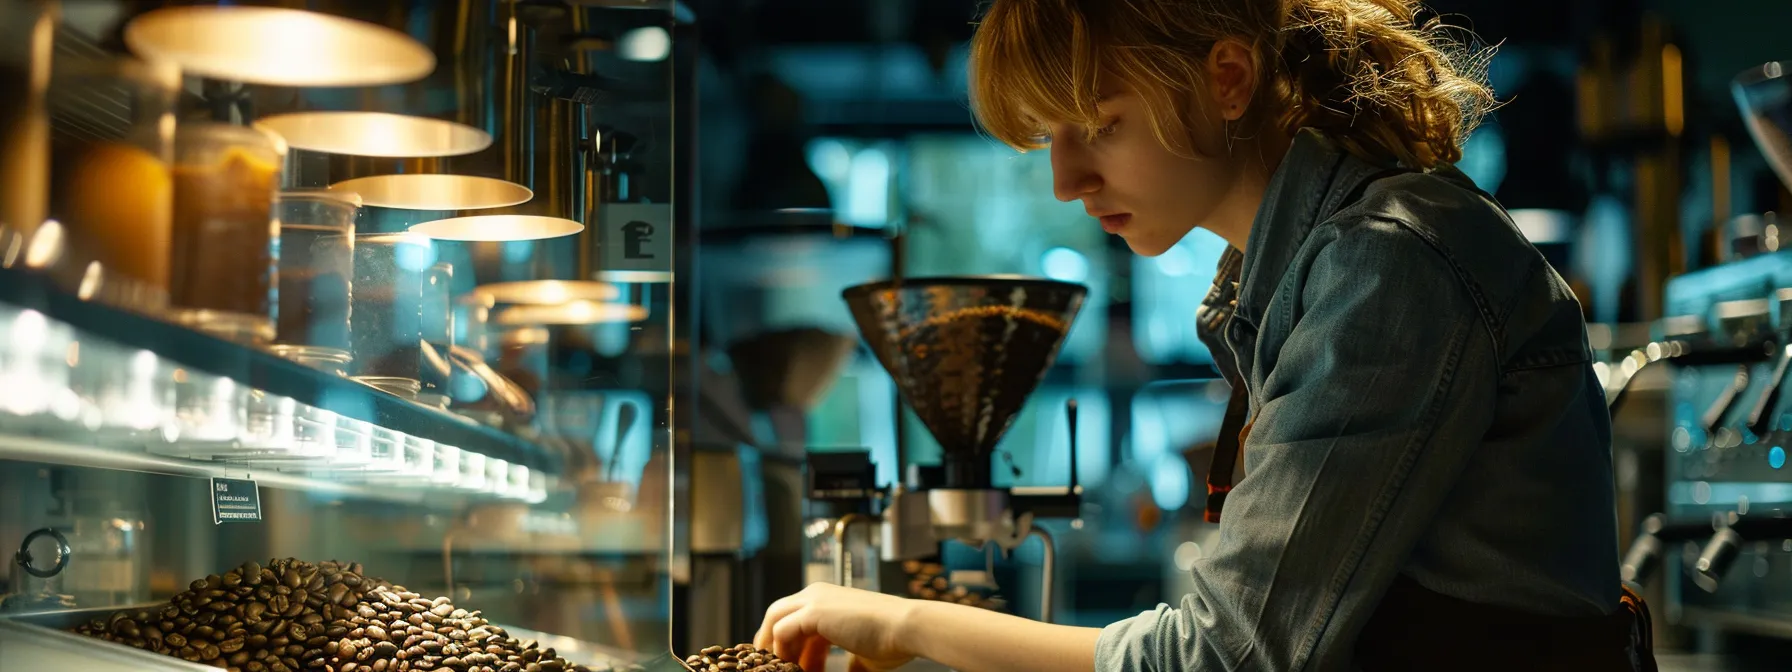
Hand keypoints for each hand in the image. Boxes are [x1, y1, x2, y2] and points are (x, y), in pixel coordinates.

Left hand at [754, 583, 917, 671]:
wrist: (906, 628)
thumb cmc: (892, 640)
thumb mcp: (863, 655)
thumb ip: (848, 664)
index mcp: (828, 600)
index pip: (794, 618)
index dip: (791, 647)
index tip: (796, 668)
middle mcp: (817, 594)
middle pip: (778, 614)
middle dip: (772, 642)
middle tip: (774, 667)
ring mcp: (814, 599)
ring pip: (774, 619)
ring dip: (774, 648)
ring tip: (779, 670)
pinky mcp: (813, 611)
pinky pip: (780, 631)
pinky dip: (780, 651)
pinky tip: (790, 668)